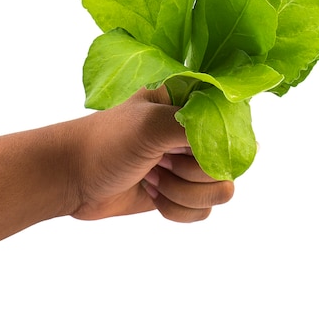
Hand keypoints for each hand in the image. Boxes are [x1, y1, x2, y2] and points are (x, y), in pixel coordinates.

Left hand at [71, 87, 233, 222]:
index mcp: (191, 105)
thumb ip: (196, 127)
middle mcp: (196, 134)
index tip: (189, 146)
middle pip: (228, 163)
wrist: (72, 177)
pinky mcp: (181, 194)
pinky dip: (174, 210)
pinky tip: (150, 192)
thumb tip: (246, 142)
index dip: (219, 140)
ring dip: (180, 193)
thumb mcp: (150, 124)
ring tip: (151, 177)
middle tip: (159, 159)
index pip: (233, 121)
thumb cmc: (107, 142)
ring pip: (219, 193)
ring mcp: (189, 165)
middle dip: (190, 172)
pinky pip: (202, 213)